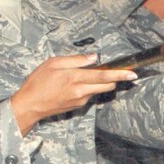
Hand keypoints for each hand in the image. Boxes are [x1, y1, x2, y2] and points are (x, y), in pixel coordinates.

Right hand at [9, 54, 138, 132]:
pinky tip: (73, 86)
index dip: (120, 74)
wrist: (30, 105)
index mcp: (75, 77)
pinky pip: (89, 95)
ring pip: (98, 90)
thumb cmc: (38, 82)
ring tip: (81, 77)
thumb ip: (76, 60)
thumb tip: (93, 57)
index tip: (133, 74)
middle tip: (111, 70)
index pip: (104, 76)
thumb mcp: (53, 63)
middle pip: (107, 85)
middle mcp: (81, 91)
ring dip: (98, 82)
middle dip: (113, 78)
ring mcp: (80, 100)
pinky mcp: (78, 106)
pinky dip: (88, 88)